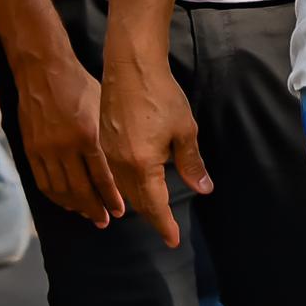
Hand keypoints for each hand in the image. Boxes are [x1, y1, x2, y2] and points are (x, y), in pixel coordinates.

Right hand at [7, 54, 121, 226]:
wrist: (43, 69)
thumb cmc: (80, 84)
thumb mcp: (104, 106)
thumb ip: (111, 136)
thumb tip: (126, 162)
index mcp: (87, 135)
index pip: (102, 176)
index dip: (111, 197)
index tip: (120, 211)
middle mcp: (64, 146)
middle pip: (80, 189)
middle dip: (94, 208)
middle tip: (104, 220)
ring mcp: (44, 149)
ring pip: (60, 189)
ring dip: (74, 205)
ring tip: (86, 213)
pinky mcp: (30, 148)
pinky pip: (42, 181)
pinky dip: (55, 196)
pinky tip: (65, 200)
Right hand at [100, 54, 210, 249]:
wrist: (129, 65)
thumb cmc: (160, 96)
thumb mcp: (185, 131)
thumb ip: (191, 163)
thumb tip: (203, 188)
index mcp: (141, 164)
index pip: (154, 205)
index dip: (165, 224)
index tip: (173, 240)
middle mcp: (119, 163)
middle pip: (135, 201)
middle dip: (152, 215)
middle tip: (166, 227)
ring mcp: (107, 153)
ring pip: (122, 189)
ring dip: (138, 202)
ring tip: (152, 209)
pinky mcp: (102, 141)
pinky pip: (113, 174)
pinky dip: (126, 185)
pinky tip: (133, 183)